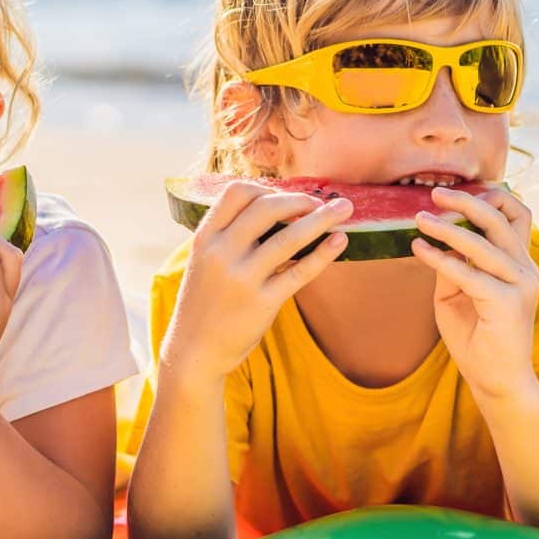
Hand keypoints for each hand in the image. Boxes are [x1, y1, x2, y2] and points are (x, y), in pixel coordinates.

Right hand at [159, 182, 351, 381]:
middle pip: (267, 207)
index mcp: (205, 237)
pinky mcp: (262, 302)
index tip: (286, 197)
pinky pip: (299, 271)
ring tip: (345, 208)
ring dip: (322, 218)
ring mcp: (242, 278)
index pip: (237, 192)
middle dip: (301, 199)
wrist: (194, 350)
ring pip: (289, 237)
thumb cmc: (206, 302)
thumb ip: (231, 237)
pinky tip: (340, 241)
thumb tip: (276, 209)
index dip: (267, 188)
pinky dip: (323, 253)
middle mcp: (221, 253)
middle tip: (321, 203)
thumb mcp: (205, 261)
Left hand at [411, 187, 538, 402]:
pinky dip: (441, 257)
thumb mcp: (458, 294)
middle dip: (467, 201)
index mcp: (519, 263)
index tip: (457, 193)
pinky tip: (420, 250)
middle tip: (435, 194)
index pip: (516, 215)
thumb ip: (453, 265)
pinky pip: (468, 272)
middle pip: (502, 218)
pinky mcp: (507, 302)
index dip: (492, 197)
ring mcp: (520, 284)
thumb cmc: (478, 338)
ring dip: (448, 227)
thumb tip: (435, 237)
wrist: (497, 381)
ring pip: (483, 242)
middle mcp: (525, 269)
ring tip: (420, 219)